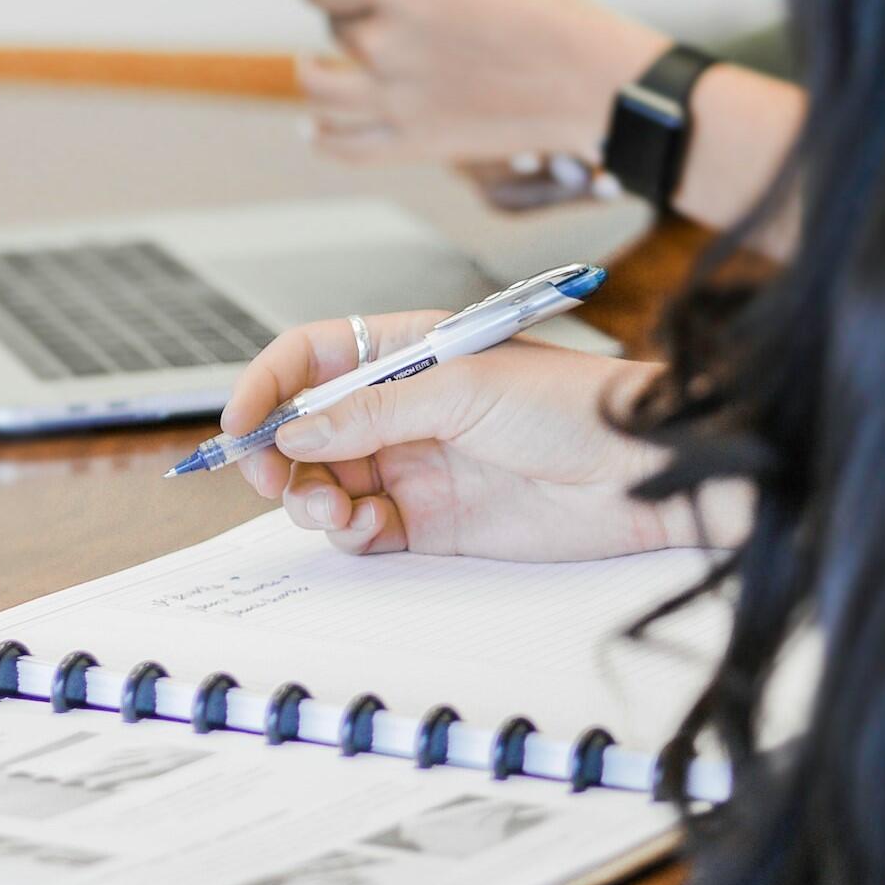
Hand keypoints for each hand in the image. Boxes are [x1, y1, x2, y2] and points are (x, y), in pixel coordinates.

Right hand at [223, 311, 695, 560]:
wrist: (646, 474)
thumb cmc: (576, 405)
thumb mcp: (463, 389)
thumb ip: (371, 413)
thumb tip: (295, 432)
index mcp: (404, 353)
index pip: (310, 359)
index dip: (266, 386)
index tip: (238, 424)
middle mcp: (400, 409)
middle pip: (304, 429)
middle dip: (277, 454)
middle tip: (271, 479)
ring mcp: (412, 465)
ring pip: (324, 483)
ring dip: (309, 498)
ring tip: (329, 508)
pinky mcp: (430, 522)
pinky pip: (360, 528)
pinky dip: (346, 531)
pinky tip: (363, 527)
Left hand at [295, 0, 669, 165]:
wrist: (587, 80)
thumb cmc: (539, 11)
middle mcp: (388, 46)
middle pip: (333, 30)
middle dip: (345, 18)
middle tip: (374, 18)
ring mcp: (395, 100)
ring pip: (319, 92)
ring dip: (313, 76)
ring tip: (318, 67)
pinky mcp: (411, 143)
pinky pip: (343, 146)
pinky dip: (322, 137)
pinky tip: (318, 125)